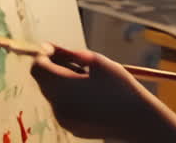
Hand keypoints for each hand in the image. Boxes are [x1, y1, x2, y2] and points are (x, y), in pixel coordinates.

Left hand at [31, 43, 159, 139]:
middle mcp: (59, 106)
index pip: (37, 68)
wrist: (138, 120)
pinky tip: (91, 96)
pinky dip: (70, 98)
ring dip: (62, 83)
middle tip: (75, 62)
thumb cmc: (120, 86)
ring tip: (87, 80)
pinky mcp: (71, 128)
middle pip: (43, 81)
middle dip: (53, 68)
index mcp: (64, 87)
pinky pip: (63, 107)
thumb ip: (69, 53)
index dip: (43, 56)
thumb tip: (48, 47)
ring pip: (53, 94)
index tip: (53, 49)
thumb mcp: (96, 62)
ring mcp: (64, 120)